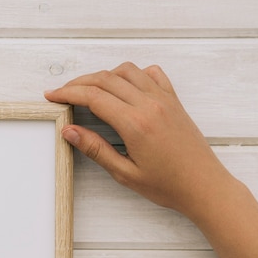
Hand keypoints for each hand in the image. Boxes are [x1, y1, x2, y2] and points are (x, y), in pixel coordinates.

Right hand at [45, 62, 235, 219]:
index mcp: (135, 123)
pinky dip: (132, 74)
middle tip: (62, 93)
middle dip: (79, 82)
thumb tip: (70, 132)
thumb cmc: (168, 185)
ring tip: (89, 90)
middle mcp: (150, 104)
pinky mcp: (174, 101)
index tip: (52, 96)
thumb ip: (95, 149)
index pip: (93, 96)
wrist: (205, 186)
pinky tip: (124, 87)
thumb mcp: (125, 173)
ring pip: (127, 71)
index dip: (68, 93)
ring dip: (103, 75)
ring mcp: (164, 99)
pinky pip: (151, 74)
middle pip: (105, 79)